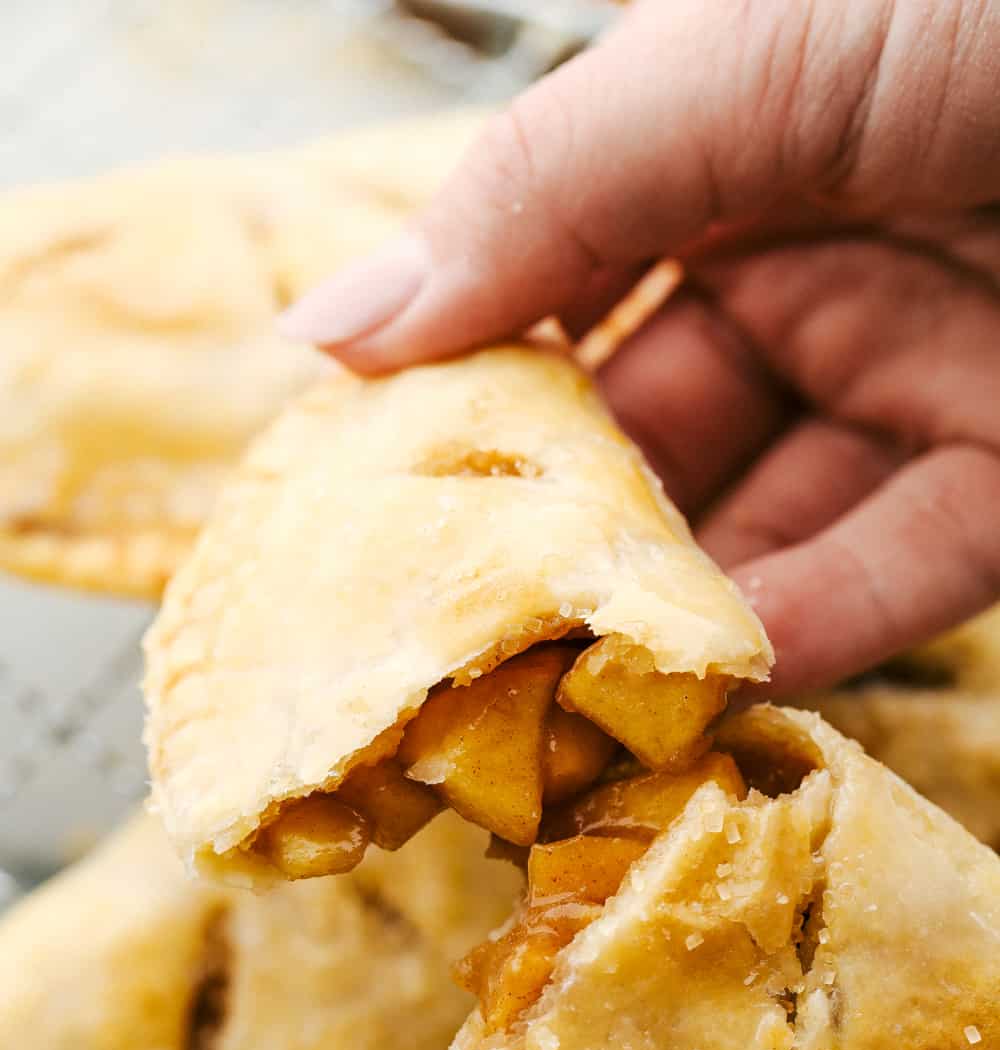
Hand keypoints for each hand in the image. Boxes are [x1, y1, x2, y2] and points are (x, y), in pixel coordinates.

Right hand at [281, 0, 999, 692]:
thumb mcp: (741, 58)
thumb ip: (537, 201)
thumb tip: (327, 336)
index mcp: (710, 143)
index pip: (544, 296)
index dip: (456, 395)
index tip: (365, 504)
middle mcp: (802, 263)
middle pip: (643, 435)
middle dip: (555, 535)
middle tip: (452, 639)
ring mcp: (910, 369)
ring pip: (756, 523)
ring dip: (664, 611)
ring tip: (555, 694)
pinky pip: (886, 569)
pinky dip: (801, 632)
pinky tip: (703, 686)